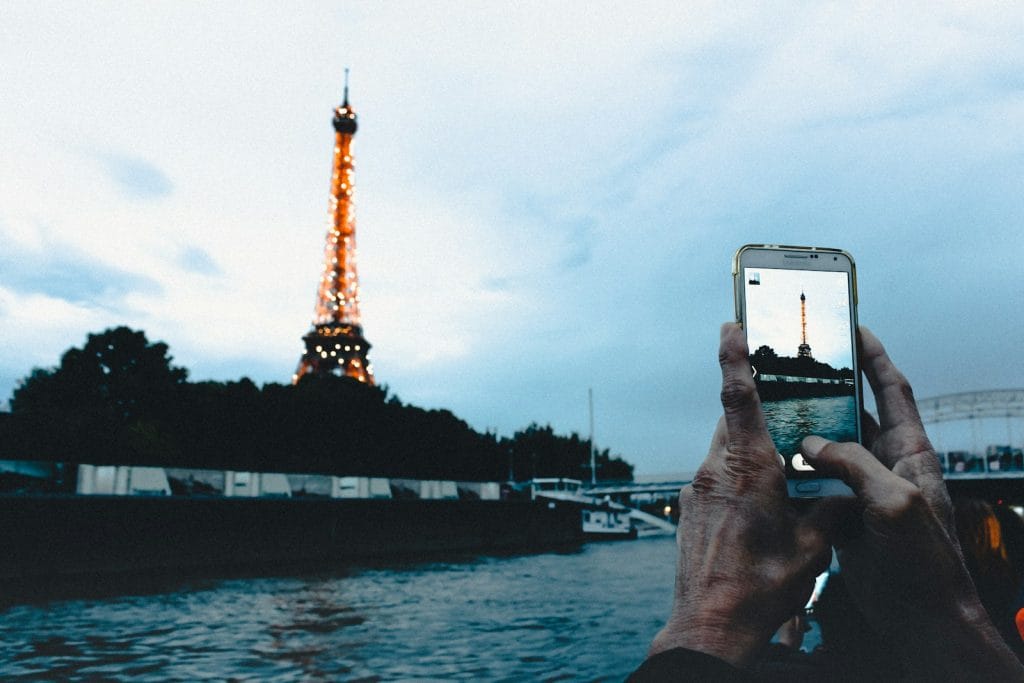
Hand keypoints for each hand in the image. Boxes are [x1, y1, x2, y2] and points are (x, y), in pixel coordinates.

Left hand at [649, 323, 831, 666]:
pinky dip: (736, 476)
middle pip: (734, 421)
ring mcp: (696, 489)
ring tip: (778, 466)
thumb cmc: (761, 587)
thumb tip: (847, 494)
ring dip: (749, 447)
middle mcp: (716, 470)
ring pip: (724, 450)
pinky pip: (715, 476)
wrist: (710, 624)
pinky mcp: (689, 508)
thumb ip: (832, 510)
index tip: (730, 325)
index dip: (734, 357)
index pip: (737, 396)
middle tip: (780, 400)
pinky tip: (756, 506)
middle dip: (757, 409)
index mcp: (749, 467)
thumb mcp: (814, 547)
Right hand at [800, 327, 1023, 678]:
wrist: (923, 617)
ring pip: (831, 450)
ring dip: (806, 433)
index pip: (894, 391)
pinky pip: (818, 484)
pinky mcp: (848, 516)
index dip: (875, 357)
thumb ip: (853, 464)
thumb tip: (811, 441)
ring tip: (775, 411)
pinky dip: (797, 472)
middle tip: (797, 368)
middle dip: (829, 391)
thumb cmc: (925, 561)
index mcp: (910, 452)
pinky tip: (774, 463)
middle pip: (856, 415)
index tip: (853, 329)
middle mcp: (888, 466)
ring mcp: (866, 491)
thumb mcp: (893, 501)